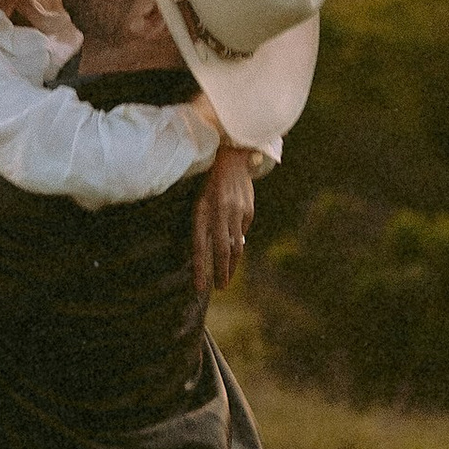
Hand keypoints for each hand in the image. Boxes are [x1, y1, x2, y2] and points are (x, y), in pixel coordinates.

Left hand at [193, 142, 254, 296]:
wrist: (231, 161)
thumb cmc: (210, 186)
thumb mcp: (200, 204)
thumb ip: (203, 227)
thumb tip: (210, 255)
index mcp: (201, 211)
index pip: (199, 246)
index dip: (200, 268)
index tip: (200, 288)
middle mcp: (219, 213)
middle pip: (221, 250)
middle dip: (220, 272)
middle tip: (220, 288)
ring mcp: (236, 212)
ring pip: (236, 247)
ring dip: (231, 265)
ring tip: (227, 277)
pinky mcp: (248, 211)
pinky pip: (242, 232)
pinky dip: (238, 241)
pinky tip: (234, 243)